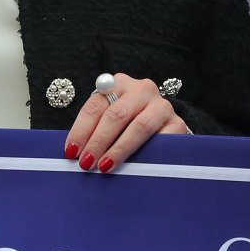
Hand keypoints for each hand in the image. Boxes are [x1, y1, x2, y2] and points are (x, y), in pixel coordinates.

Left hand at [64, 73, 187, 173]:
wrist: (163, 127)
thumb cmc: (128, 125)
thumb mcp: (110, 120)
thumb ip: (95, 129)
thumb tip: (75, 154)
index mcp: (119, 83)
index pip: (95, 106)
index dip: (81, 130)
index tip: (71, 152)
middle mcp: (142, 89)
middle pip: (116, 114)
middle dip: (98, 141)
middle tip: (86, 163)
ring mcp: (162, 105)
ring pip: (139, 126)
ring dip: (119, 149)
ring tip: (105, 166)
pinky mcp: (178, 124)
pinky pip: (161, 140)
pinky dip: (146, 154)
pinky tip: (135, 167)